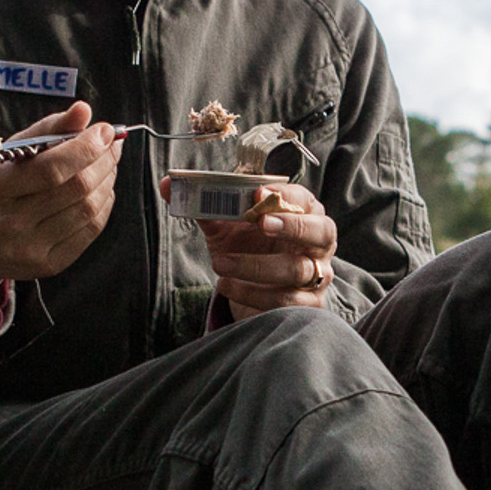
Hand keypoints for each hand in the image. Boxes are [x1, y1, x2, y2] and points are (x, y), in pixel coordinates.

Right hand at [0, 101, 119, 309]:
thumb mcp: (5, 155)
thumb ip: (46, 129)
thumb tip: (83, 111)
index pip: (52, 167)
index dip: (86, 147)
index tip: (105, 130)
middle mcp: (11, 222)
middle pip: (76, 188)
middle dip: (104, 160)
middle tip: (113, 144)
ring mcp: (30, 247)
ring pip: (88, 210)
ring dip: (108, 180)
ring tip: (108, 164)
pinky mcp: (47, 265)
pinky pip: (90, 232)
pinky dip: (104, 205)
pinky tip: (102, 191)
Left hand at [176, 180, 337, 320]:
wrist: (248, 290)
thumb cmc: (245, 247)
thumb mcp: (224, 225)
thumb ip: (202, 203)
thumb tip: (169, 184)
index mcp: (304, 214)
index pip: (305, 199)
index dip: (285, 195)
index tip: (258, 192)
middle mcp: (318, 244)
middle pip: (322, 231)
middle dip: (292, 226)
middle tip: (260, 223)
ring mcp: (318, 276)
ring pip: (296, 269)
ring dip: (255, 266)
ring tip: (220, 263)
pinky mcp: (308, 305)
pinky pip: (286, 301)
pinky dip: (252, 294)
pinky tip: (228, 286)